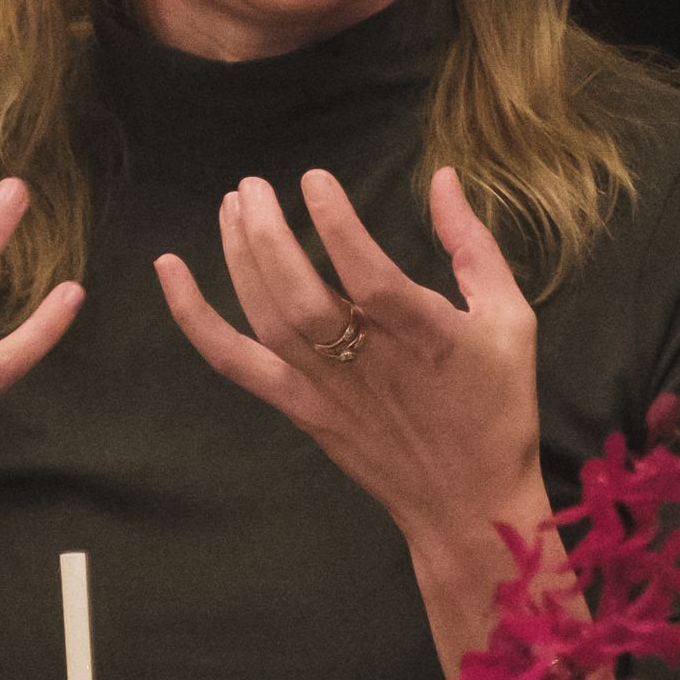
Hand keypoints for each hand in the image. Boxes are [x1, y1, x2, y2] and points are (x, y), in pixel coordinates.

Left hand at [155, 165, 550, 633]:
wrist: (468, 503)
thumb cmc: (496, 405)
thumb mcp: (510, 317)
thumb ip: (473, 244)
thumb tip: (442, 176)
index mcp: (425, 336)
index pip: (370, 275)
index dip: (338, 226)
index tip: (313, 178)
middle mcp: (369, 363)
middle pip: (302, 297)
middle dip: (268, 235)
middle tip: (253, 186)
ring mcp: (327, 390)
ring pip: (268, 320)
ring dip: (239, 258)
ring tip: (232, 206)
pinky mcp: (301, 409)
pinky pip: (237, 364)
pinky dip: (196, 320)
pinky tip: (170, 272)